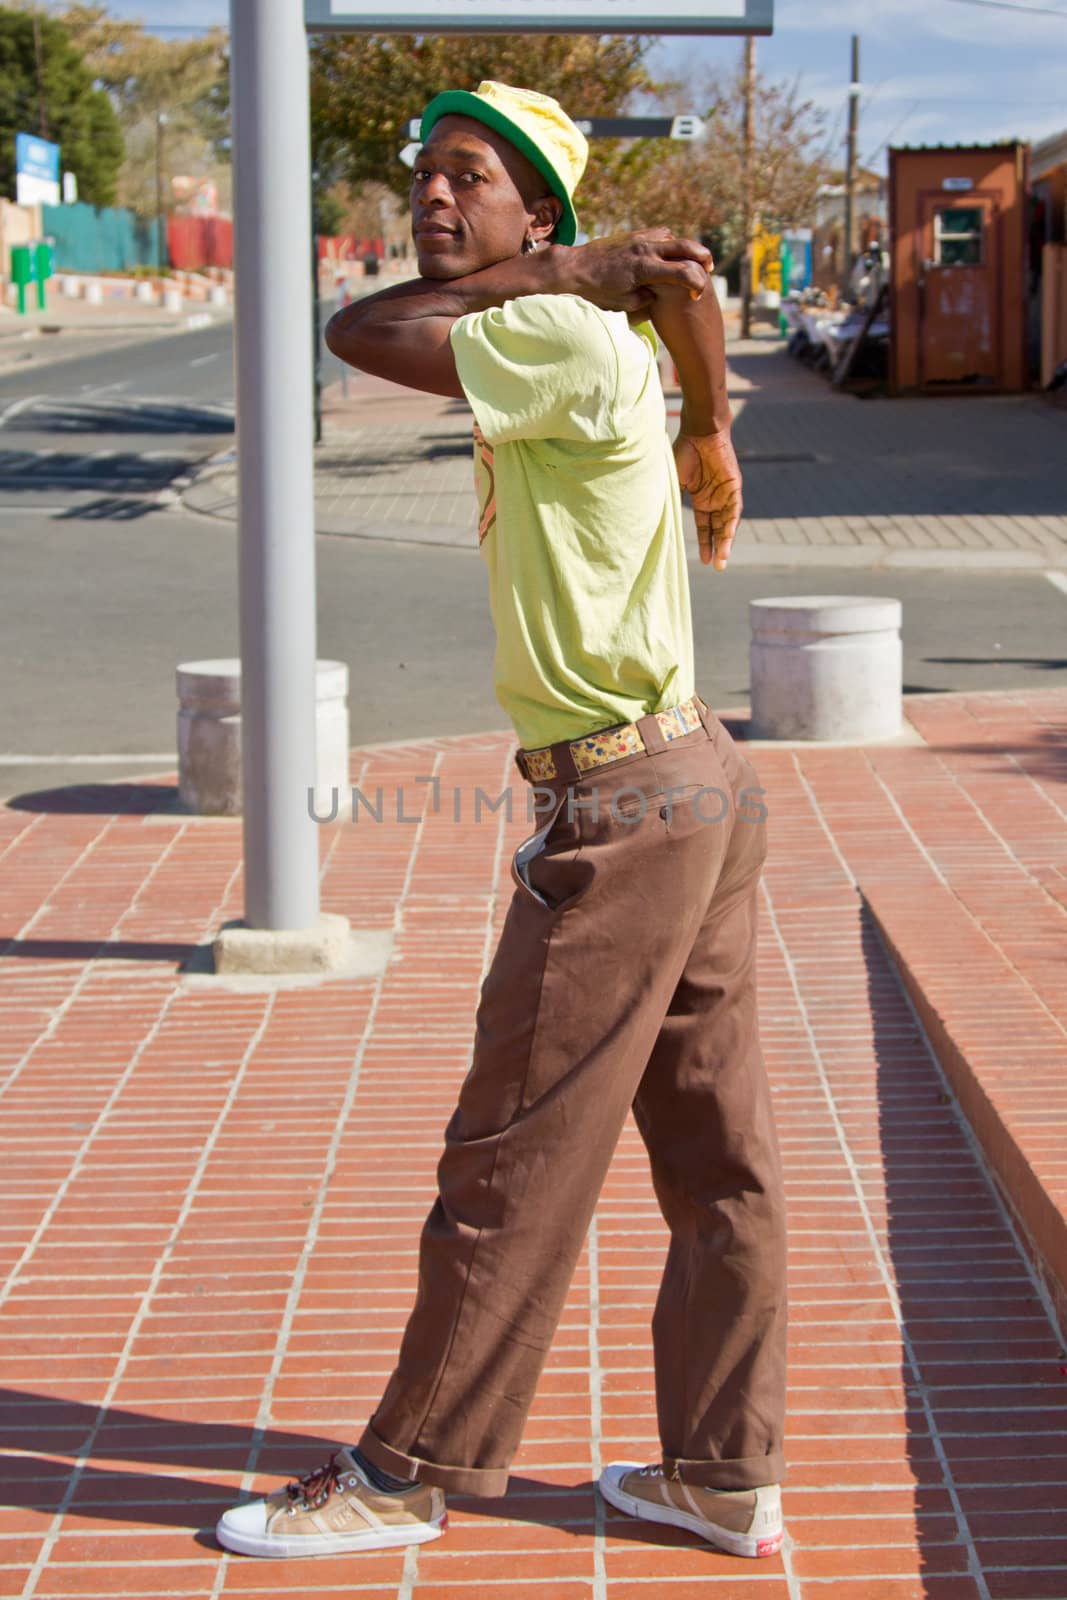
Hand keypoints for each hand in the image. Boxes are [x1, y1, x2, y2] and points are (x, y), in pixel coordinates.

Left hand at [563, 228, 711, 316]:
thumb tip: (658, 295)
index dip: (696, 285)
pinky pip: (657, 234)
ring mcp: (639, 239)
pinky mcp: (632, 235)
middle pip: (686, 246)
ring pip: (672, 237)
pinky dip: (666, 243)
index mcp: (645, 269)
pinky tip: (664, 254)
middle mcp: (645, 249)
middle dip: (703, 257)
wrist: (574, 268)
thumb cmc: (597, 290)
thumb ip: (645, 299)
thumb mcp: (624, 303)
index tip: (697, 296)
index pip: (683, 272)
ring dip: (683, 248)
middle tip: (709, 268)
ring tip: (687, 262)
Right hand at [674, 431, 742, 570]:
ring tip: (722, 559)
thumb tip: (658, 521)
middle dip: (717, 548)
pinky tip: (728, 539)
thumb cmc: (683, 452)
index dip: (705, 543)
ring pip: (727, 522)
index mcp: (701, 499)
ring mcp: (725, 493)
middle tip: (716, 567)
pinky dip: (731, 524)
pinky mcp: (734, 486)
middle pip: (718, 528)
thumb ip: (672, 501)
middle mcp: (715, 499)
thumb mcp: (674, 483)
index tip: (702, 561)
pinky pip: (734, 509)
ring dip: (726, 541)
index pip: (704, 527)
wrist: (698, 431)